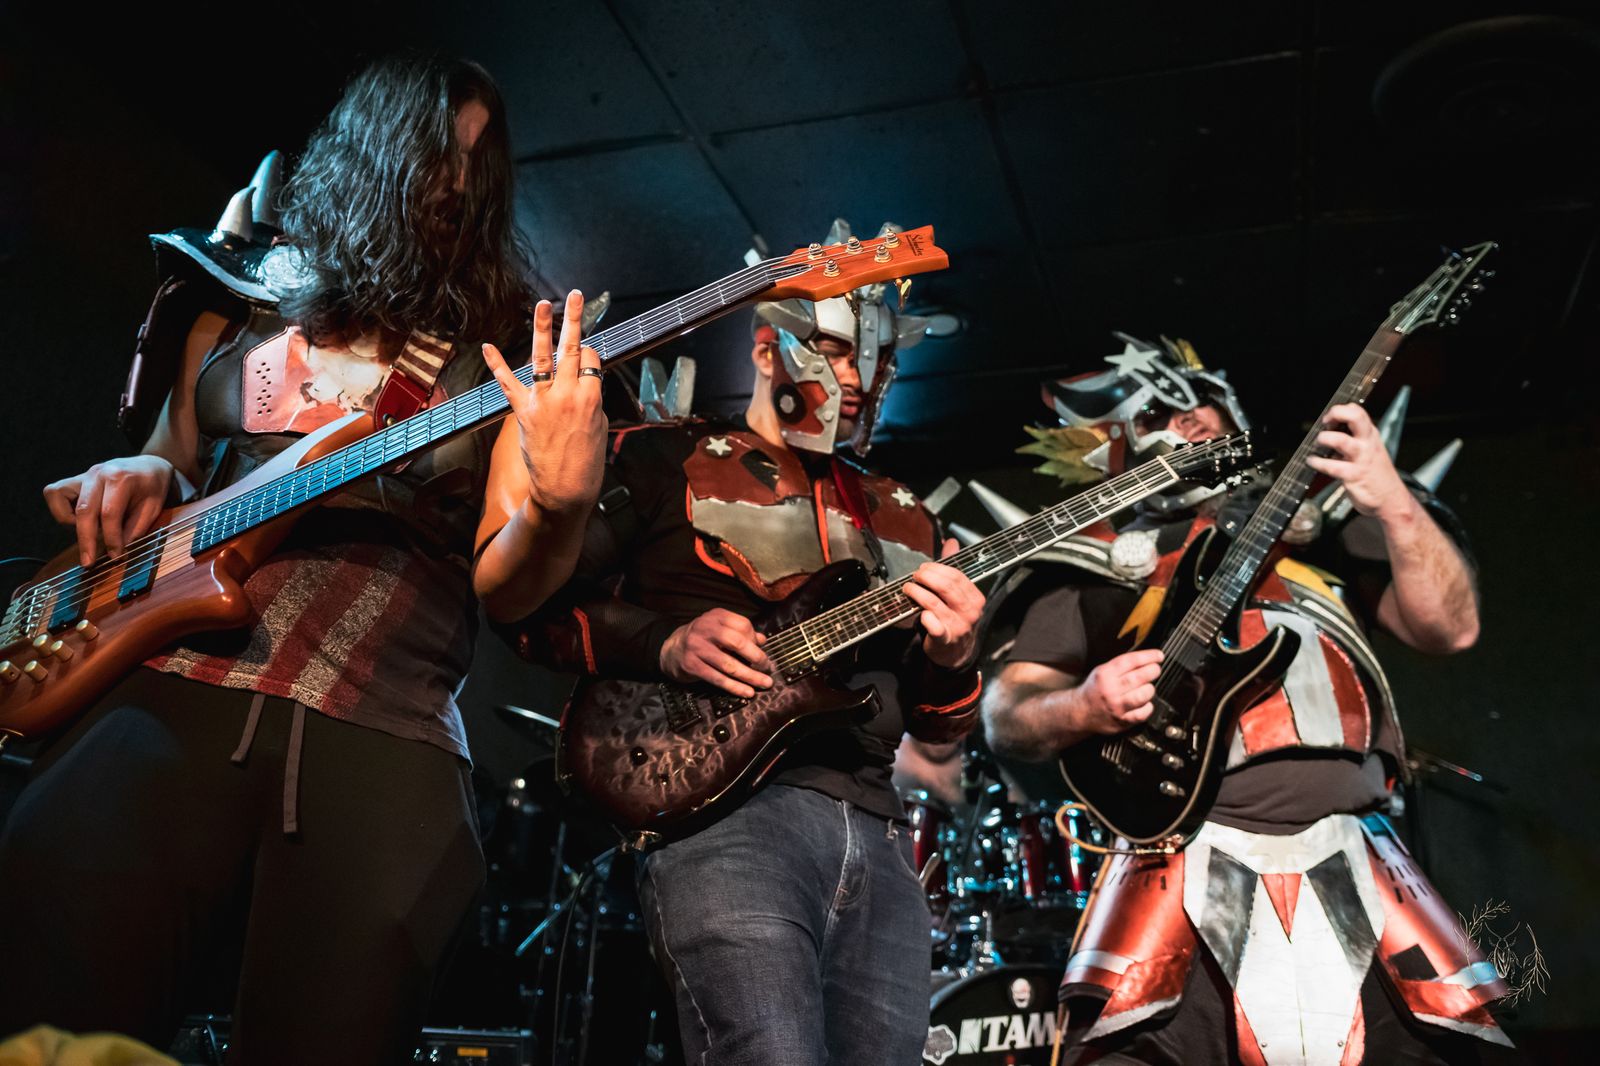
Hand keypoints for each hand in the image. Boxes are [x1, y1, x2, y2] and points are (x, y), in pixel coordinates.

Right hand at [44, 454, 174, 566]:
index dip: (111, 538)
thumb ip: (135, 528)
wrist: (148, 466)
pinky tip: (80, 518)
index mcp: (121, 478)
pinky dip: (61, 509)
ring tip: (89, 530)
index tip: (115, 556)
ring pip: (59, 497)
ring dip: (69, 521)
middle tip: (89, 562)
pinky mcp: (74, 479)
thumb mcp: (153, 508)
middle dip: (86, 540)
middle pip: (84, 510)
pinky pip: (54, 493)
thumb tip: (116, 551)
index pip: (109, 513)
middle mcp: (98, 474)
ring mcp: (84, 475)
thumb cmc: (152, 488)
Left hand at [482, 290, 606, 519]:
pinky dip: (497, 364)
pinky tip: (488, 346)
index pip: (590, 359)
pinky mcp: (523, 411)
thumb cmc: (587, 463)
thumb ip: (591, 400)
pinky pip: (508, 383)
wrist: (564, 490)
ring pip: (542, 357)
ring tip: (543, 305)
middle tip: (574, 295)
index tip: (588, 353)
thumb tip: (583, 384)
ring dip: (541, 328)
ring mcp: (542, 401)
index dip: (590, 352)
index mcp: (591, 398)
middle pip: (571, 348)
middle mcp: (566, 394)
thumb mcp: (600, 427)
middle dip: (574, 319)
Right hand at [659, 608, 772, 698]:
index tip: (761, 650)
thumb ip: (740, 633)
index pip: (742, 624)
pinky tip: (747, 692)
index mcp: (716, 617)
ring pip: (729, 664)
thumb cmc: (702, 639)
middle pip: (737, 642)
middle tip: (767, 667)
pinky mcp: (692, 665)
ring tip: (764, 683)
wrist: (671, 649)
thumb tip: (762, 640)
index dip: (754, 639)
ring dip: (750, 676)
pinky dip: (735, 687)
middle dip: (756, 656)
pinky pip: (718, 679)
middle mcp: (705, 629)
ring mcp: (697, 647)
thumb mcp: (719, 629)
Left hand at [903, 539, 984, 669]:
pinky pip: (933, 624)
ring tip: (907, 588)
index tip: (924, 568)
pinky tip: (918, 612)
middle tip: (915, 576)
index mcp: (975, 598)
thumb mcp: (958, 594)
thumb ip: (953, 568)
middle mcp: (970, 612)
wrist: (956, 652)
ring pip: (933, 602)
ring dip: (916, 592)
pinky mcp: (945, 639)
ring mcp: (958, 626)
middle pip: (946, 586)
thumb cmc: (955, 617)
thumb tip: (951, 542)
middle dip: (926, 577)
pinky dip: (923, 616)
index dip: (937, 568)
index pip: (956, 576)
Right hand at [1075, 648, 1163, 733]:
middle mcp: (1110, 690)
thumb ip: (1121, 665)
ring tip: (1147, 687)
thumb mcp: (1101, 671)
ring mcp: (1116, 706)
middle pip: (1139, 677)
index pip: (1131, 661)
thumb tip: (1146, 659)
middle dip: (1153, 671)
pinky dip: (1147, 706)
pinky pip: (1142, 713)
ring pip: (1143, 695)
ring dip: (1149, 689)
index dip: (1149, 656)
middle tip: (1155, 670)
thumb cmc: (1094, 690)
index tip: (1158, 656)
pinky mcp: (1122, 721)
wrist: (1080, 711)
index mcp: (1105, 674)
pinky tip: (1144, 703)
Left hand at [1305, 403, 1410, 521]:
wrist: (1392, 500)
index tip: (1328, 417)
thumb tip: (1329, 430)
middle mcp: (1367, 443)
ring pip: (1341, 440)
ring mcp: (1361, 459)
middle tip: (1325, 422)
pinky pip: (1331, 466)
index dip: (1340, 410)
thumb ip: (1353, 439)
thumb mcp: (1369, 450)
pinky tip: (1312, 462)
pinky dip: (1318, 463)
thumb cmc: (1376, 475)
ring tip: (1317, 443)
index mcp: (1370, 435)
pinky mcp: (1353, 475)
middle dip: (1337, 413)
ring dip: (1324, 439)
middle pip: (1356, 417)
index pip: (1358, 411)